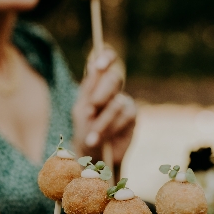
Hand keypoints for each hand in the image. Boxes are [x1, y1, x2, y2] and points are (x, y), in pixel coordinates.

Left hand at [72, 46, 135, 164]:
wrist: (94, 155)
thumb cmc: (84, 130)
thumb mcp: (80, 110)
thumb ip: (88, 90)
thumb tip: (95, 68)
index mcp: (98, 82)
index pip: (107, 60)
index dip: (107, 57)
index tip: (100, 65)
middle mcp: (113, 89)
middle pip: (114, 79)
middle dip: (102, 93)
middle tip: (92, 108)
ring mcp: (125, 101)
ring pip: (118, 102)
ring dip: (103, 120)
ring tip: (91, 136)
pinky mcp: (133, 116)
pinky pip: (126, 116)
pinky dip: (111, 128)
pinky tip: (99, 139)